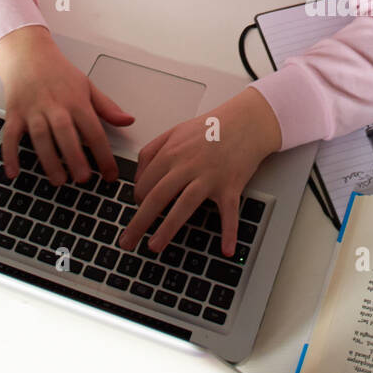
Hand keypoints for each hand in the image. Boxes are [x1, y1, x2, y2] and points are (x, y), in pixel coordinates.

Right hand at [0, 24, 135, 183]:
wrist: (27, 52)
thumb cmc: (57, 70)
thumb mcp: (86, 85)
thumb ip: (107, 106)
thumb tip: (128, 120)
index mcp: (76, 100)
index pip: (94, 131)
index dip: (104, 155)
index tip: (111, 174)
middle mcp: (55, 105)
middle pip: (66, 134)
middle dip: (75, 158)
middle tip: (83, 179)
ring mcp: (33, 110)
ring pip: (40, 137)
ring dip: (49, 160)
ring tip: (58, 180)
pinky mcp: (14, 113)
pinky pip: (10, 136)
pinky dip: (10, 154)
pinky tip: (14, 172)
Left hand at [117, 87, 281, 257]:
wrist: (245, 122)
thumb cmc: (210, 128)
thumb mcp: (174, 132)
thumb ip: (152, 152)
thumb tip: (137, 178)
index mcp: (171, 152)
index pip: (145, 182)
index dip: (137, 200)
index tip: (136, 210)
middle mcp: (187, 165)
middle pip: (157, 196)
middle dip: (139, 222)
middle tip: (127, 241)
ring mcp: (209, 177)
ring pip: (184, 206)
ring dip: (167, 229)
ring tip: (154, 246)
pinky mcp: (230, 186)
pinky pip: (229, 213)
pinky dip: (229, 232)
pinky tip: (226, 250)